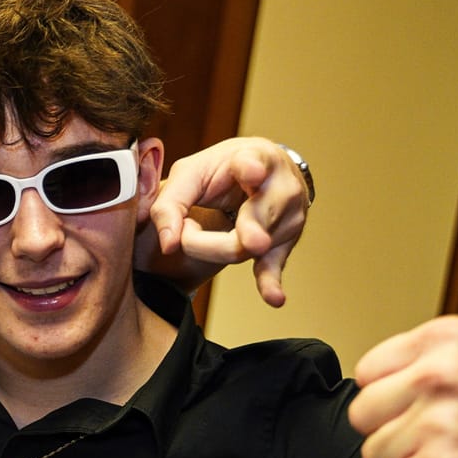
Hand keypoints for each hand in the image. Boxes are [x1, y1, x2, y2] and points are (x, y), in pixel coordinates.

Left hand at [147, 138, 309, 306]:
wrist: (265, 171)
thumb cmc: (223, 170)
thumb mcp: (190, 173)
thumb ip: (170, 203)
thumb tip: (169, 245)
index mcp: (255, 158)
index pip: (253, 164)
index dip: (250, 169)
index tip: (251, 172)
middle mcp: (280, 186)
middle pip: (248, 224)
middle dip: (211, 238)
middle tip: (185, 233)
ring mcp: (288, 216)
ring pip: (248, 249)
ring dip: (212, 248)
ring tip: (197, 229)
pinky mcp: (284, 242)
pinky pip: (275, 266)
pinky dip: (271, 283)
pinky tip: (274, 298)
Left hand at [349, 316, 457, 457]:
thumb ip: (410, 367)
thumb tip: (352, 389)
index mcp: (445, 338)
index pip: (366, 374)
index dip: (391, 399)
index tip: (433, 406)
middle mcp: (440, 372)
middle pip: (361, 414)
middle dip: (393, 433)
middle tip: (444, 435)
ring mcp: (440, 420)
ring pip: (374, 454)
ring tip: (455, 454)